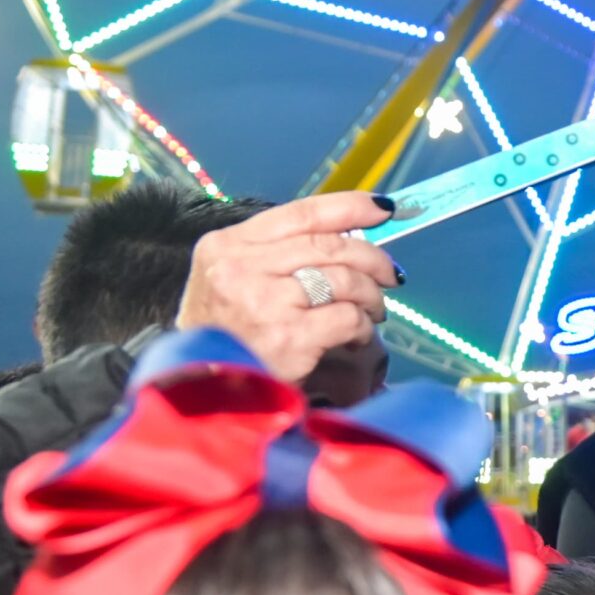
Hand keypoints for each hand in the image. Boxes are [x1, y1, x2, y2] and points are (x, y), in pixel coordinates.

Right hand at [174, 192, 399, 380]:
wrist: (204, 387)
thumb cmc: (226, 331)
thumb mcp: (235, 279)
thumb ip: (281, 254)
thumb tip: (353, 237)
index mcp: (227, 245)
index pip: (300, 214)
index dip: (349, 207)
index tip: (382, 209)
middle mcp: (241, 268)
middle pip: (328, 245)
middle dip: (372, 257)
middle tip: (390, 274)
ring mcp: (265, 302)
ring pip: (344, 279)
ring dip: (371, 294)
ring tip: (374, 310)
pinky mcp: (289, 337)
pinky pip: (347, 317)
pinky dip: (362, 325)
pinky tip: (357, 336)